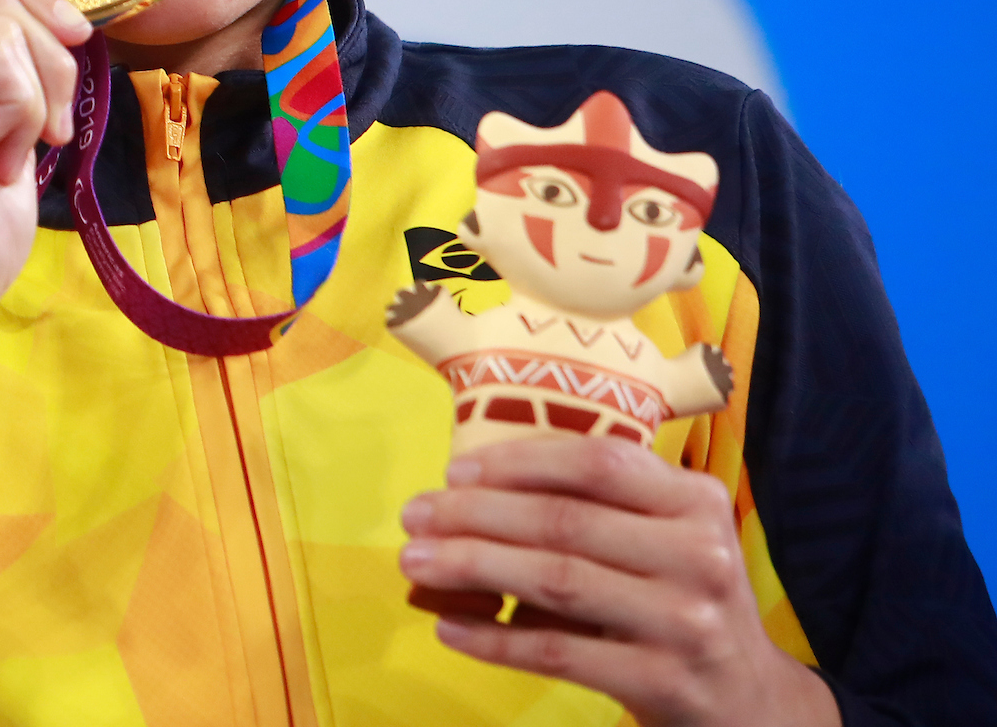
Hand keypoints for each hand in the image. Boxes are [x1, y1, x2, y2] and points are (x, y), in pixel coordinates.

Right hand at [0, 0, 90, 433]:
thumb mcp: (10, 141)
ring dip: (36, 90)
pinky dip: (18, 107)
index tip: (71, 68)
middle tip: (50, 135)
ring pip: (0, 19)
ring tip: (13, 155)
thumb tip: (68, 25)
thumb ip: (18, 80)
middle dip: (53, 57)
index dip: (40, 7)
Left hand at [400, 436, 838, 726]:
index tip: (454, 470)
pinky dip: (495, 639)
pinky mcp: (665, 681)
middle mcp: (700, 555)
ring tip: (416, 562)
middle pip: (564, 521)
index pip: (597, 462)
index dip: (517, 462)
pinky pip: (560, 653)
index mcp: (696, 502)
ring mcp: (687, 621)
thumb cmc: (679, 600)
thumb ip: (592, 510)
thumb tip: (465, 496)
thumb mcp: (663, 539)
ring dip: (472, 566)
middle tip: (414, 517)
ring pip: (556, 580)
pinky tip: (450, 628)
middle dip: (474, 515)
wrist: (750, 702)